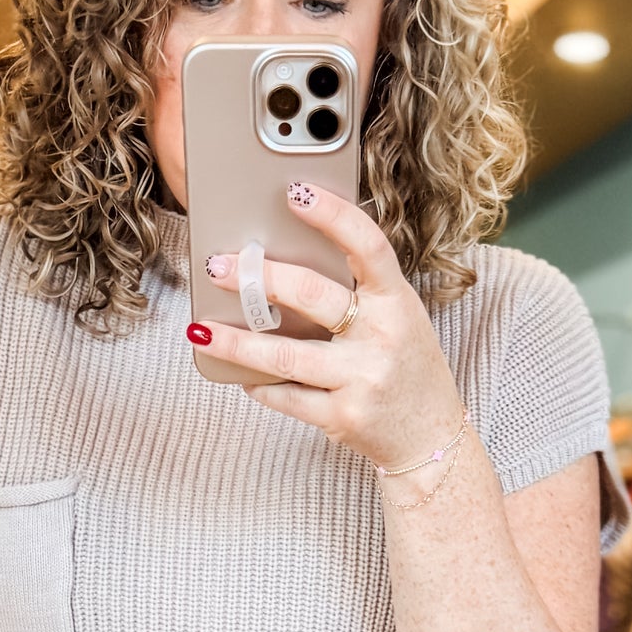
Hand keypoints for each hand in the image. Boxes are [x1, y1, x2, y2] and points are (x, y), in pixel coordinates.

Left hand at [193, 184, 465, 474]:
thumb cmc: (406, 368)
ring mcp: (362, 380)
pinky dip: (259, 386)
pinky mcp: (342, 418)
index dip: (334, 215)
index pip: (368, 246)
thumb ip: (358, 292)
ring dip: (236, 343)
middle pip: (312, 295)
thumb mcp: (399, 319)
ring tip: (201, 330)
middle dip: (257, 279)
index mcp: (398, 302)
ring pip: (285, 355)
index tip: (295, 192)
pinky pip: (288, 398)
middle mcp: (382, 337)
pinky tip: (240, 375)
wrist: (431, 440)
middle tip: (218, 267)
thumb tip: (287, 263)